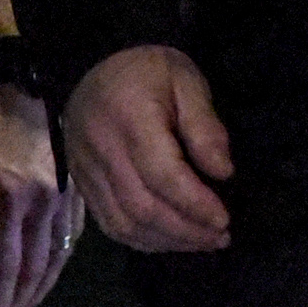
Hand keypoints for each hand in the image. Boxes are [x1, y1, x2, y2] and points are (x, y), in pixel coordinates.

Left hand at [0, 81, 84, 306]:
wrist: (15, 71)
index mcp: (11, 196)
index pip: (5, 266)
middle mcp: (46, 201)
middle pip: (35, 267)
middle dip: (17, 302)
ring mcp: (67, 192)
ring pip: (58, 255)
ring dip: (40, 287)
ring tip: (22, 306)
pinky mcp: (77, 183)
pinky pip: (73, 234)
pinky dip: (60, 260)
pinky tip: (49, 269)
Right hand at [64, 46, 232, 254]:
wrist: (94, 64)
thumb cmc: (148, 69)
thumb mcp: (186, 80)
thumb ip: (204, 125)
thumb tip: (222, 172)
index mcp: (130, 119)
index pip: (162, 175)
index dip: (194, 203)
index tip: (224, 219)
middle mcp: (103, 152)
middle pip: (142, 207)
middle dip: (185, 230)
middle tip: (220, 237)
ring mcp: (87, 172)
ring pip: (124, 223)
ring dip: (166, 240)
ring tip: (201, 242)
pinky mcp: (82, 185)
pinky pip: (110, 224)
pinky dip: (141, 239)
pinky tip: (169, 239)